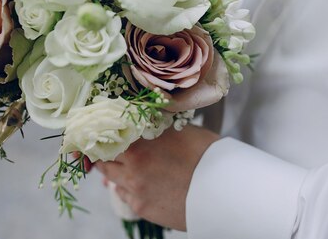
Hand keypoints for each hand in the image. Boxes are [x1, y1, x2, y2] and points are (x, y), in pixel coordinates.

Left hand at [97, 125, 219, 230]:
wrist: (222, 191)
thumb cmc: (208, 156)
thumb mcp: (182, 131)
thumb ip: (157, 127)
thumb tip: (144, 121)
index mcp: (141, 141)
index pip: (108, 132)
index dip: (106, 130)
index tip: (105, 128)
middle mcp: (133, 164)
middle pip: (104, 156)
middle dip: (107, 150)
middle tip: (111, 145)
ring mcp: (135, 187)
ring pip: (110, 176)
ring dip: (115, 168)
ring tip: (128, 164)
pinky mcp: (140, 206)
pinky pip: (122, 193)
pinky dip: (126, 187)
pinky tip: (140, 182)